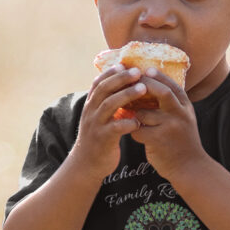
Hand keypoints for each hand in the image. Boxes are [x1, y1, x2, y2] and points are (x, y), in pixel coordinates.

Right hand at [73, 65, 144, 179]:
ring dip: (126, 95)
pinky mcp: (102, 140)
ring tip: (142, 89)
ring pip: (109, 105)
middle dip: (120, 78)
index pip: (98, 83)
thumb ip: (106, 103)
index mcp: (91, 105)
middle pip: (104, 89)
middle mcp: (90, 112)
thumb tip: (120, 86)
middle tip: (137, 71)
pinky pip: (114, 128)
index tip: (124, 64)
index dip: (110, 73)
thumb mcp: (99, 118)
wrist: (86, 165)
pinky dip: (127, 123)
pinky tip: (138, 121)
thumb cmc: (98, 139)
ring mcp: (95, 125)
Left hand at [131, 68, 204, 180]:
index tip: (145, 69)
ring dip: (134, 114)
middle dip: (145, 85)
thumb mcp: (183, 118)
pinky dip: (133, 131)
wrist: (190, 168)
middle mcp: (180, 115)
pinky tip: (136, 134)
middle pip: (162, 92)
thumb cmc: (182, 141)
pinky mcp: (158, 140)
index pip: (172, 85)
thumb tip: (152, 84)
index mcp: (186, 107)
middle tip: (131, 82)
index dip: (158, 76)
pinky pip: (138, 130)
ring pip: (143, 113)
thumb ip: (172, 104)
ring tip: (131, 116)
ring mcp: (170, 127)